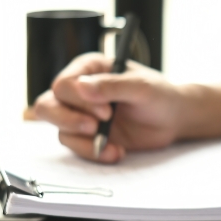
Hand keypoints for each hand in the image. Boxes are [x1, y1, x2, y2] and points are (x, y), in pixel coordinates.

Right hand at [32, 53, 185, 161]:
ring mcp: (80, 113)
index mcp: (89, 68)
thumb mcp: (141, 86)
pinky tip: (116, 151)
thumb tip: (82, 87)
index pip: (64, 84)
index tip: (106, 111)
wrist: (172, 120)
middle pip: (48, 105)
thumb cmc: (159, 95)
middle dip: (68, 120)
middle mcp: (79, 90)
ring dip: (82, 141)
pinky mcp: (87, 135)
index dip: (79, 100)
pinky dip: (93, 152)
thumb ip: (112, 86)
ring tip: (110, 145)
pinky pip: (75, 146)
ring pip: (59, 128)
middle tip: (95, 128)